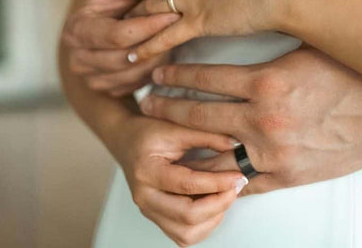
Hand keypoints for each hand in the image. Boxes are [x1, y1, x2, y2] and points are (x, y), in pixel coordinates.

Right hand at [61, 0, 179, 95]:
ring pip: (135, 74)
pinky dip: (155, 68)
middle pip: (125, 58)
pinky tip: (164, 50)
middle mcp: (78, 58)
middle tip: (182, 26)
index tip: (174, 14)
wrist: (113, 12)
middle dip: (156, 42)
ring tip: (174, 36)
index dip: (148, 26)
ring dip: (159, 56)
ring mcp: (92, 79)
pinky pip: (138, 84)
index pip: (116, 35)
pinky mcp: (109, 90)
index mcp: (76, 28)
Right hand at [112, 116, 247, 246]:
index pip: (186, 184)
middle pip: (186, 217)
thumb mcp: (175, 125)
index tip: (236, 176)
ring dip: (212, 219)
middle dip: (218, 204)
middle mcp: (145, 196)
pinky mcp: (156, 216)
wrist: (126, 139)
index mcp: (147, 171)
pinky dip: (203, 226)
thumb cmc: (147, 131)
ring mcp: (149, 210)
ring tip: (225, 196)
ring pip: (185, 233)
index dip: (216, 182)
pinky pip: (182, 235)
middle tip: (235, 187)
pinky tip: (212, 206)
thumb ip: (205, 135)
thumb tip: (233, 144)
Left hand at [139, 47, 361, 196]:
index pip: (205, 77)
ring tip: (164, 136)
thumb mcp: (304, 50)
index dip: (176, 74)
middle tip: (146, 103)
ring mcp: (272, 152)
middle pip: (198, 115)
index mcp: (266, 81)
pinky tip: (199, 168)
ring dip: (184, 144)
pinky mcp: (286, 177)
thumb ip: (267, 50)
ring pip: (211, 151)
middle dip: (166, 108)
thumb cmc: (352, 76)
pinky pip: (241, 181)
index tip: (159, 73)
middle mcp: (263, 119)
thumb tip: (237, 40)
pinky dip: (217, 175)